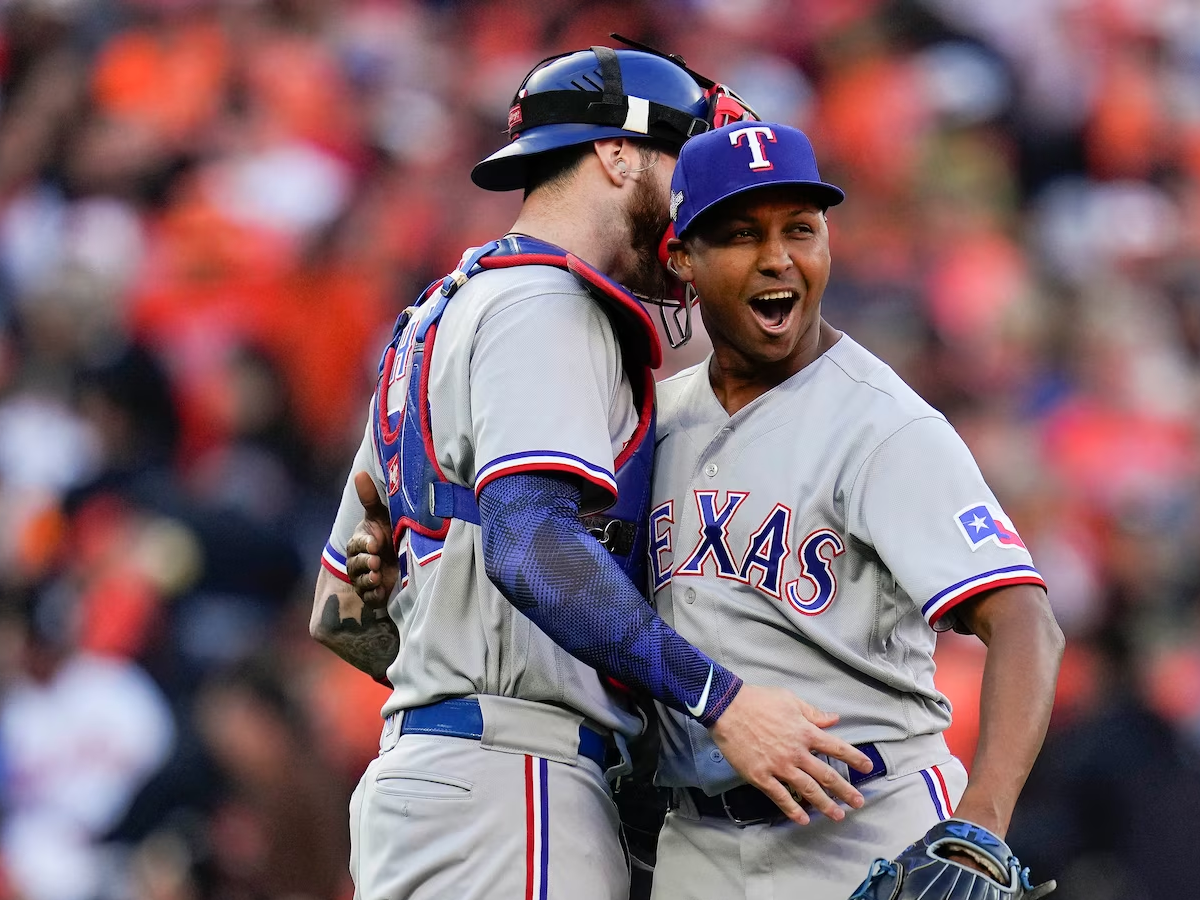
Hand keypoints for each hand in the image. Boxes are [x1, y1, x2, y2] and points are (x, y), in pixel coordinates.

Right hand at [345, 471, 398, 607]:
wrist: (405, 556)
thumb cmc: (390, 531)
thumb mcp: (382, 515)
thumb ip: (369, 498)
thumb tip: (359, 473)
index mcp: (360, 542)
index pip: (356, 544)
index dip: (364, 544)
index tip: (375, 543)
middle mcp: (359, 561)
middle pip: (354, 564)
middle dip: (363, 562)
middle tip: (375, 561)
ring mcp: (366, 578)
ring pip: (360, 580)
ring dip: (367, 578)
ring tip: (377, 575)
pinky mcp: (375, 593)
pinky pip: (369, 596)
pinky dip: (374, 593)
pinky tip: (381, 589)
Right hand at [709, 684, 873, 825]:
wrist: (727, 707)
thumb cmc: (758, 700)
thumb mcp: (790, 700)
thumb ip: (813, 713)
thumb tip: (833, 719)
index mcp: (805, 732)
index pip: (836, 747)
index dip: (854, 759)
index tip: (867, 767)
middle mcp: (797, 752)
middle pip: (826, 775)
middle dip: (845, 790)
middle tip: (858, 802)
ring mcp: (779, 766)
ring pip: (807, 790)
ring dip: (825, 805)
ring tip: (838, 816)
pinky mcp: (761, 776)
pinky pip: (780, 796)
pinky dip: (793, 809)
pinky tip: (803, 819)